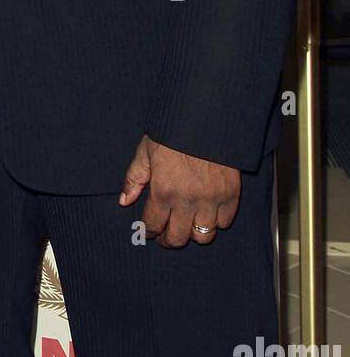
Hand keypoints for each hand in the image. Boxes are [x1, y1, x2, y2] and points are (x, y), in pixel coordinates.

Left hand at [118, 135, 240, 246]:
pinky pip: (225, 221)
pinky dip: (216, 221)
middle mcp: (188, 200)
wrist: (204, 116)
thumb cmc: (172, 131)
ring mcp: (212, 199)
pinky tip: (207, 212)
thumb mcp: (146, 151)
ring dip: (193, 233)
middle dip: (169, 239)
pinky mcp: (231, 194)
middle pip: (179, 238)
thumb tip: (124, 201)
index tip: (149, 232)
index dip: (150, 232)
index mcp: (164, 190)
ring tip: (187, 224)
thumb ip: (134, 178)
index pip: (154, 225)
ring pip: (203, 236)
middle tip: (166, 235)